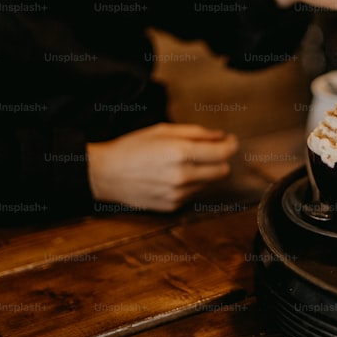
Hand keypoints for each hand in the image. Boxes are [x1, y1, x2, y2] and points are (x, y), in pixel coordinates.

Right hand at [85, 123, 238, 211]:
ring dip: (205, 172)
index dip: (231, 145)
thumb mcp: (162, 130)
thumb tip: (221, 136)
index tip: (230, 141)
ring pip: (209, 184)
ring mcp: (178, 194)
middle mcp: (182, 176)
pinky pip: (193, 194)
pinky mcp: (172, 206)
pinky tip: (172, 176)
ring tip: (184, 162)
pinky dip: (191, 184)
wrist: (105, 174)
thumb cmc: (132, 147)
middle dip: (221, 159)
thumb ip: (196, 133)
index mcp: (181, 152)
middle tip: (211, 150)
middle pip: (222, 171)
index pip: (223, 153)